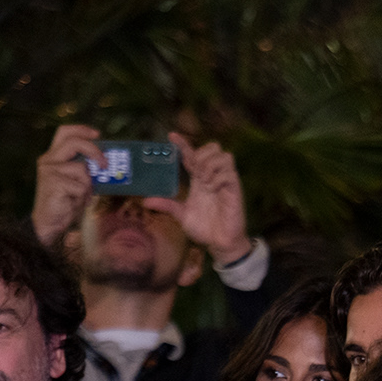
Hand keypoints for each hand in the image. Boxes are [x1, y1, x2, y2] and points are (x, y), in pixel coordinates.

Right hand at [31, 124, 103, 246]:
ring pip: (82, 169)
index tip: (97, 134)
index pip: (64, 132)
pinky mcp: (53, 182)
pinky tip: (74, 203)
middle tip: (105, 163)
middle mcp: (48, 160)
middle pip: (74, 142)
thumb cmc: (65, 202)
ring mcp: (49, 170)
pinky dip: (83, 197)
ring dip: (87, 186)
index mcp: (53, 156)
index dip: (81, 130)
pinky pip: (81, 186)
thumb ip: (85, 169)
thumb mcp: (76, 182)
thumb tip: (105, 161)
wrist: (49, 223)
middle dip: (94, 150)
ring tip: (79, 197)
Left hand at [144, 132, 250, 265]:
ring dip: (210, 165)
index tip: (171, 136)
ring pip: (224, 155)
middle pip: (213, 147)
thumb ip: (167, 206)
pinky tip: (212, 188)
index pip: (191, 154)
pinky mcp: (235, 189)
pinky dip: (218, 178)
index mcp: (199, 179)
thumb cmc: (204, 229)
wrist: (219, 243)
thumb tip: (146, 201)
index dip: (183, 143)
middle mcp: (212, 176)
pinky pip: (229, 173)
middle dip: (202, 154)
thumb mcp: (182, 216)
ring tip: (204, 181)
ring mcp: (225, 182)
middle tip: (194, 170)